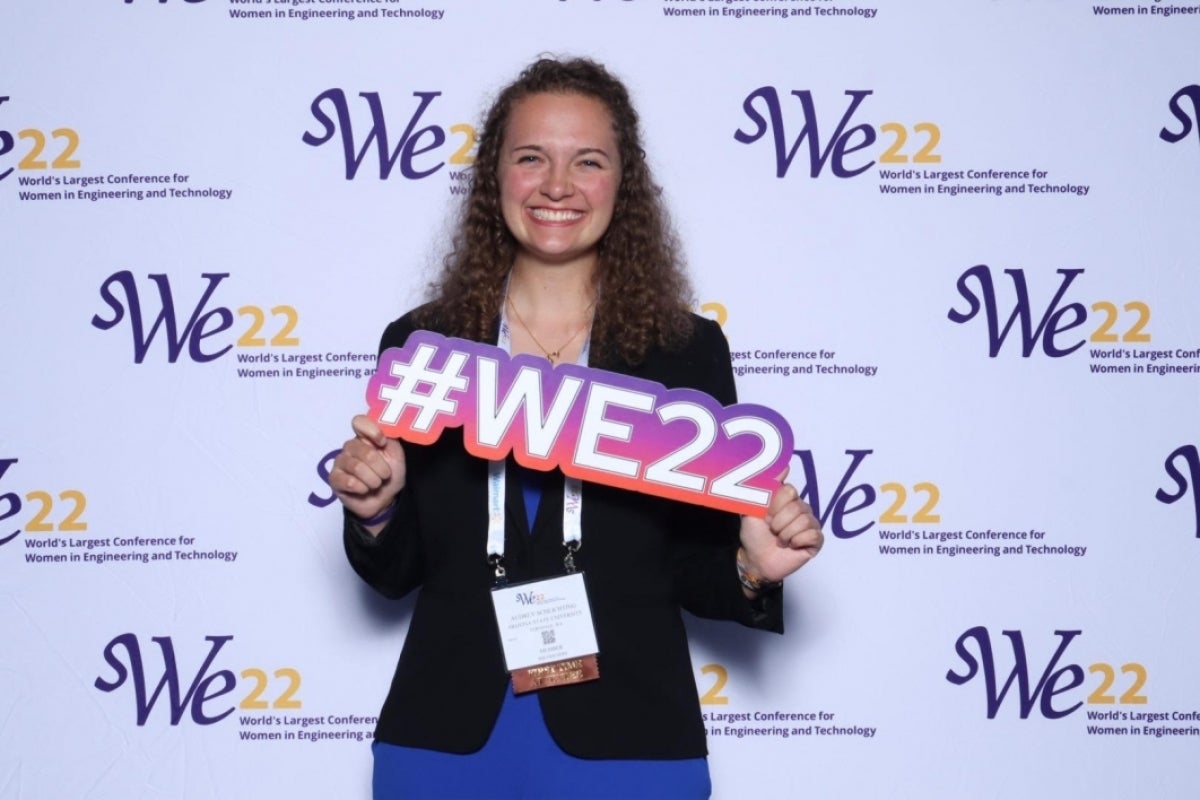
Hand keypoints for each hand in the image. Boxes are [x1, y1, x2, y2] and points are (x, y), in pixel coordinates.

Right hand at [330, 414, 406, 532]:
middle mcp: (350, 446)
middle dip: (380, 467)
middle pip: (363, 450)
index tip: (382, 443)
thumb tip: (382, 429)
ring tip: (376, 484)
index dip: (372, 431)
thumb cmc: (389, 474)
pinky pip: (349, 482)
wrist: (385, 499)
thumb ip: (390, 438)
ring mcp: (340, 462)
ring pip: (357, 467)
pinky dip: (363, 488)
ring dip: (373, 479)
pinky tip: (364, 490)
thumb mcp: (396, 454)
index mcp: (364, 437)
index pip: (359, 422)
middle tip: (384, 475)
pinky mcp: (334, 479)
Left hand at [738, 469, 822, 586]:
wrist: (756, 560)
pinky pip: (814, 534)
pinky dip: (797, 541)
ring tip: (780, 540)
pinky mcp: (816, 540)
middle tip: (772, 530)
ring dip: (786, 534)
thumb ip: (765, 485)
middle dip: (779, 522)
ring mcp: (810, 524)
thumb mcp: (752, 507)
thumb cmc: (753, 534)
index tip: (765, 515)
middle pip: (797, 506)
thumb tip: (784, 465)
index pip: (789, 490)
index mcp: (787, 499)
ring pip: (805, 520)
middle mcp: (801, 509)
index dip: (775, 505)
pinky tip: (792, 546)